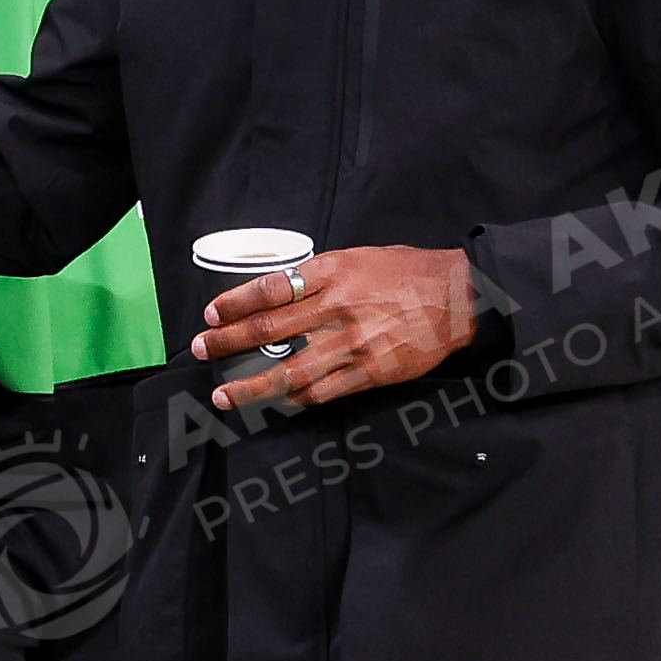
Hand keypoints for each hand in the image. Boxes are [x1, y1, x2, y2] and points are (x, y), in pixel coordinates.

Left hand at [192, 246, 473, 412]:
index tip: (212, 314)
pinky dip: (294, 398)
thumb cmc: (409, 273)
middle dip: (228, 341)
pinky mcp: (369, 372)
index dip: (235, 303)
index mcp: (333, 273)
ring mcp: (352, 344)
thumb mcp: (361, 258)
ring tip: (223, 395)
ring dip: (250, 385)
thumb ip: (322, 275)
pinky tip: (277, 402)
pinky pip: (322, 391)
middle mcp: (337, 308)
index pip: (270, 288)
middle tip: (201, 349)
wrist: (458, 298)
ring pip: (289, 370)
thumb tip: (283, 292)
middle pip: (268, 329)